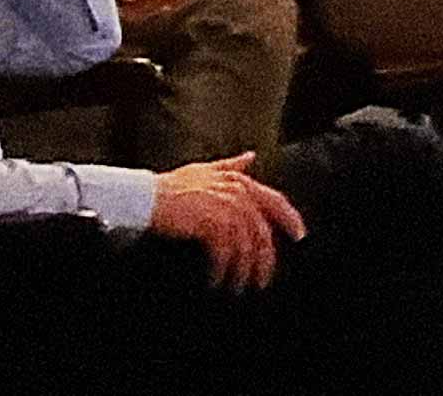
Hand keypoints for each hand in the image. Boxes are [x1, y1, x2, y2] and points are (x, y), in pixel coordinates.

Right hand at [149, 155, 301, 291]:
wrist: (143, 198)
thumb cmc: (170, 187)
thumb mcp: (205, 170)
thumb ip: (230, 165)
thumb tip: (251, 156)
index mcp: (240, 181)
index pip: (275, 201)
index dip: (290, 219)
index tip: (300, 235)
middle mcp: (238, 193)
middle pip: (261, 231)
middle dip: (265, 258)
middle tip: (262, 279)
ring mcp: (226, 207)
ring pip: (245, 246)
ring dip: (242, 270)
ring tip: (237, 286)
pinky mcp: (211, 223)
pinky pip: (224, 253)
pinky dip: (221, 270)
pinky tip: (216, 281)